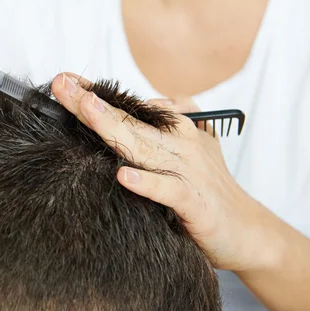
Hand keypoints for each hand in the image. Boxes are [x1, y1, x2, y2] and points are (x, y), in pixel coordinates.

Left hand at [51, 73, 279, 271]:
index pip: (129, 106)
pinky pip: (168, 189)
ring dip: (114, 127)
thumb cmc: (207, 188)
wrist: (246, 229)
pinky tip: (124, 175)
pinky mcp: (193, 200)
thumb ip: (158, 131)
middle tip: (62, 85)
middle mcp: (181, 142)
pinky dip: (148, 183)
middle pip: (129, 119)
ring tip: (87, 110)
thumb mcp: (185, 151)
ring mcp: (188, 170)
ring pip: (144, 146)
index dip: (95, 93)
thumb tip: (130, 111)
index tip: (64, 81)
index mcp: (176, 128)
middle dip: (92, 102)